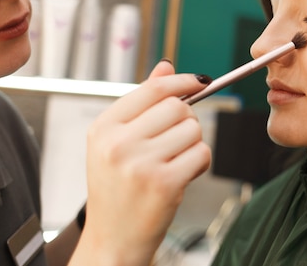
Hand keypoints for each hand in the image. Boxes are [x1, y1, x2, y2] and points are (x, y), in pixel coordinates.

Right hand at [69, 60, 211, 265]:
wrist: (113, 239)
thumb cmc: (117, 189)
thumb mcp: (117, 142)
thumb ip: (143, 102)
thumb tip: (166, 67)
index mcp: (104, 128)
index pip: (153, 89)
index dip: (182, 81)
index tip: (199, 80)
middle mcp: (119, 143)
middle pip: (179, 107)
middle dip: (186, 122)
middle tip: (173, 143)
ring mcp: (141, 164)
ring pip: (194, 130)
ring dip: (193, 144)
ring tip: (173, 163)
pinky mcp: (165, 183)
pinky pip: (202, 154)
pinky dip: (199, 163)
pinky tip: (182, 176)